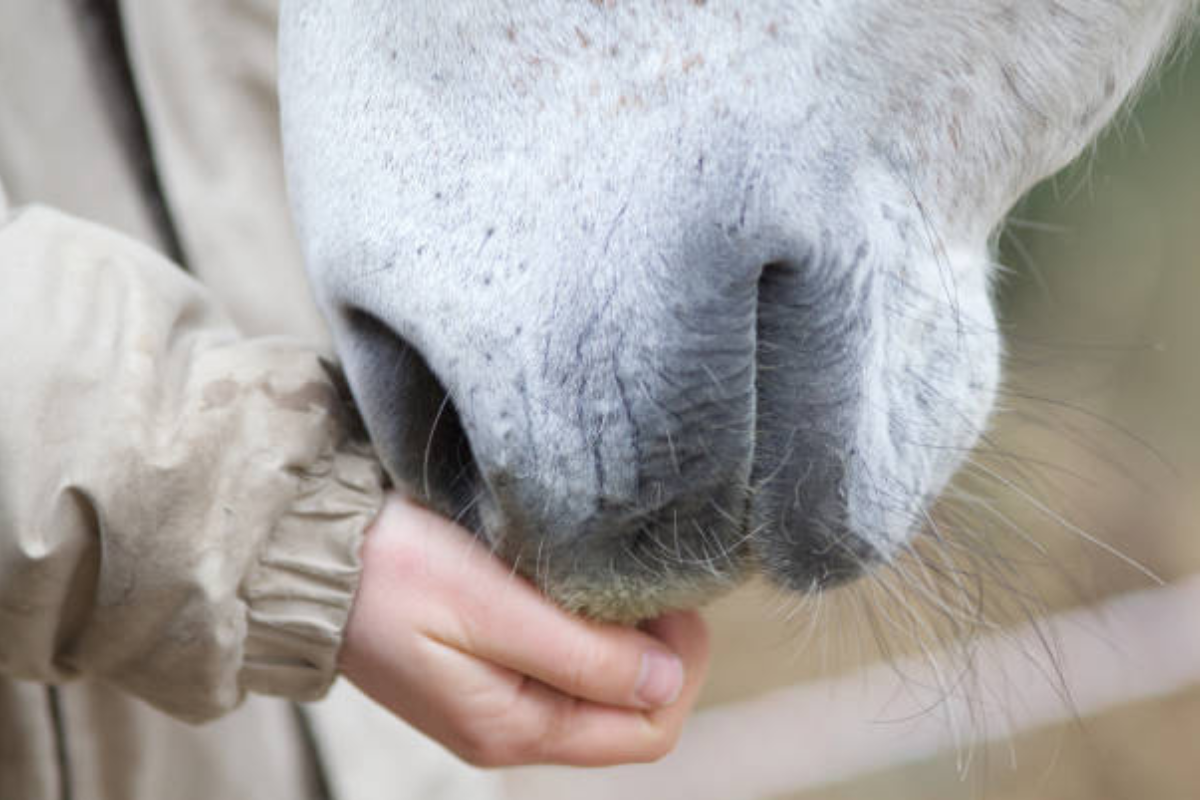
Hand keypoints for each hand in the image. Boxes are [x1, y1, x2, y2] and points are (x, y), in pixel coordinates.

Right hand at [339, 494, 710, 767]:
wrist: (305, 552)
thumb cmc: (391, 571)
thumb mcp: (489, 606)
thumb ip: (580, 653)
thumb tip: (666, 682)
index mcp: (514, 728)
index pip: (647, 731)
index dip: (679, 669)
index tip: (674, 602)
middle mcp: (509, 729)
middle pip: (630, 716)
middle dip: (661, 653)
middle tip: (652, 583)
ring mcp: (494, 702)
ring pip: (601, 689)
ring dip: (626, 638)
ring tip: (617, 578)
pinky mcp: (481, 669)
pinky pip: (565, 666)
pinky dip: (589, 629)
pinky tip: (581, 585)